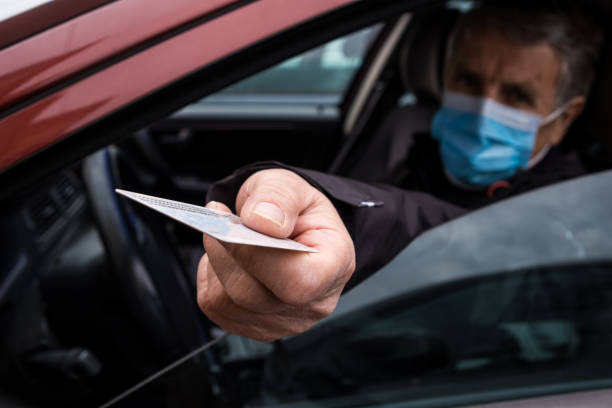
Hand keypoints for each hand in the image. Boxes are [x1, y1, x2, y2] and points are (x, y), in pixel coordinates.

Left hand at [197, 169, 354, 340]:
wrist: (295, 228)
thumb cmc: (297, 210)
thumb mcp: (291, 186)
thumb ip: (278, 197)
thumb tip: (260, 221)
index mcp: (334, 265)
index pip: (297, 281)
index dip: (258, 256)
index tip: (238, 223)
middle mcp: (314, 303)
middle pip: (252, 294)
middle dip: (226, 252)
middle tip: (220, 219)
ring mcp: (285, 322)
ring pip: (228, 303)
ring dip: (216, 264)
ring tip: (229, 238)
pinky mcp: (256, 328)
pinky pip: (217, 308)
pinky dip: (213, 279)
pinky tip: (229, 259)